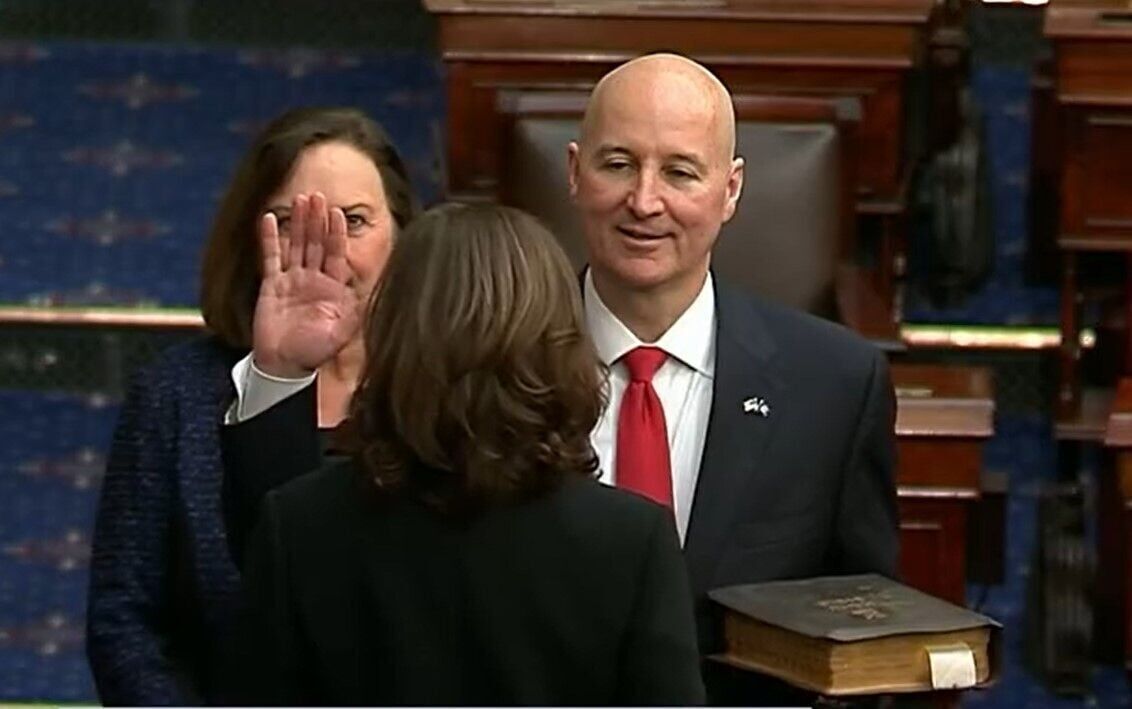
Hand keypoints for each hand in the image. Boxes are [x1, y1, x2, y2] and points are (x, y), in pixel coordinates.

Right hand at [251, 192, 361, 377]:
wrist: (284, 365)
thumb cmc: (314, 351)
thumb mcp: (342, 333)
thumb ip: (357, 312)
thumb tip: (375, 293)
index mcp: (333, 288)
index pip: (336, 254)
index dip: (336, 234)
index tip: (338, 212)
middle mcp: (313, 280)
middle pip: (316, 243)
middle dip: (317, 220)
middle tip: (318, 195)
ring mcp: (292, 281)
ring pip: (295, 245)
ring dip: (297, 223)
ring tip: (299, 199)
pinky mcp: (271, 285)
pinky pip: (270, 257)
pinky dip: (269, 238)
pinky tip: (268, 218)